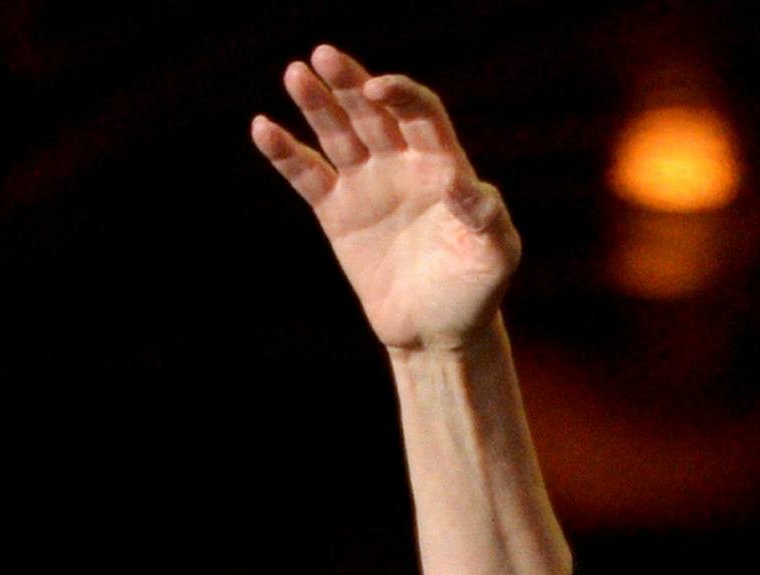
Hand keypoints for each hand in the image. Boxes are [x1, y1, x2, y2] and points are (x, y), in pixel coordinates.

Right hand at [251, 46, 519, 352]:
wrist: (438, 333)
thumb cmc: (476, 291)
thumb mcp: (496, 255)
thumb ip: (487, 218)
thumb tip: (466, 186)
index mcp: (442, 165)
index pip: (420, 113)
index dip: (400, 96)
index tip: (377, 90)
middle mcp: (402, 164)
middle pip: (371, 111)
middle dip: (349, 83)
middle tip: (324, 56)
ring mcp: (367, 185)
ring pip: (337, 134)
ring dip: (316, 103)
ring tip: (295, 74)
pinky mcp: (337, 213)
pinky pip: (307, 175)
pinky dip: (285, 153)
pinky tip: (263, 128)